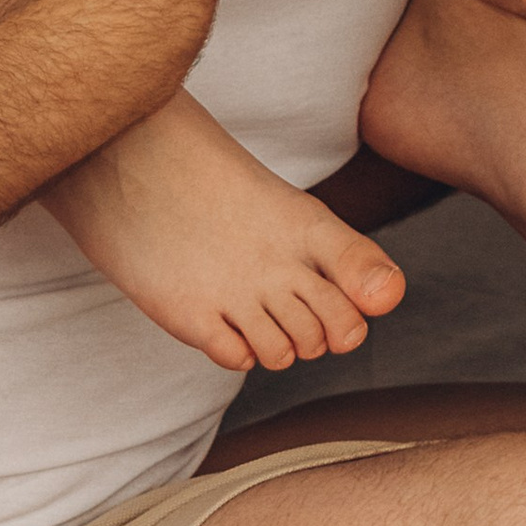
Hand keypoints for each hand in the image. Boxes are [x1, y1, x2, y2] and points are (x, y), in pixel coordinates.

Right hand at [50, 102, 404, 374]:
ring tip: (254, 316)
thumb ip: (346, 258)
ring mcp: (232, 288)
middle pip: (335, 332)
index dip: (364, 301)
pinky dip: (238, 353)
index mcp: (306, 225)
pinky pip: (236, 360)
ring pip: (287, 354)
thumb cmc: (222, 194)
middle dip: (324, 337)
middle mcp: (275, 260)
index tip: (347, 302)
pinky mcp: (189, 312)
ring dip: (279, 348)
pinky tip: (223, 323)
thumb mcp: (291, 212)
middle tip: (291, 312)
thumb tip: (390, 300)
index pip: (362, 271)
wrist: (135, 165)